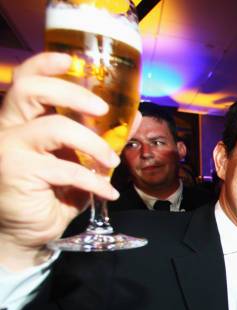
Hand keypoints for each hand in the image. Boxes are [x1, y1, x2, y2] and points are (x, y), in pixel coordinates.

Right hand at [0, 53, 127, 270]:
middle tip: (101, 108)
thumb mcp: (82, 161)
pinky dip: (94, 181)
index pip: (25, 80)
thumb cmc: (53, 193)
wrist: (30, 232)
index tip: (72, 61)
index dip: (45, 64)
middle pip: (32, 89)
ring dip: (94, 144)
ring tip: (111, 161)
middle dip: (73, 92)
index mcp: (21, 120)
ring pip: (55, 126)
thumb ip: (104, 137)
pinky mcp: (16, 172)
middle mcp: (8, 128)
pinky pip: (66, 169)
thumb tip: (135, 117)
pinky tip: (107, 191)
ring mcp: (8, 148)